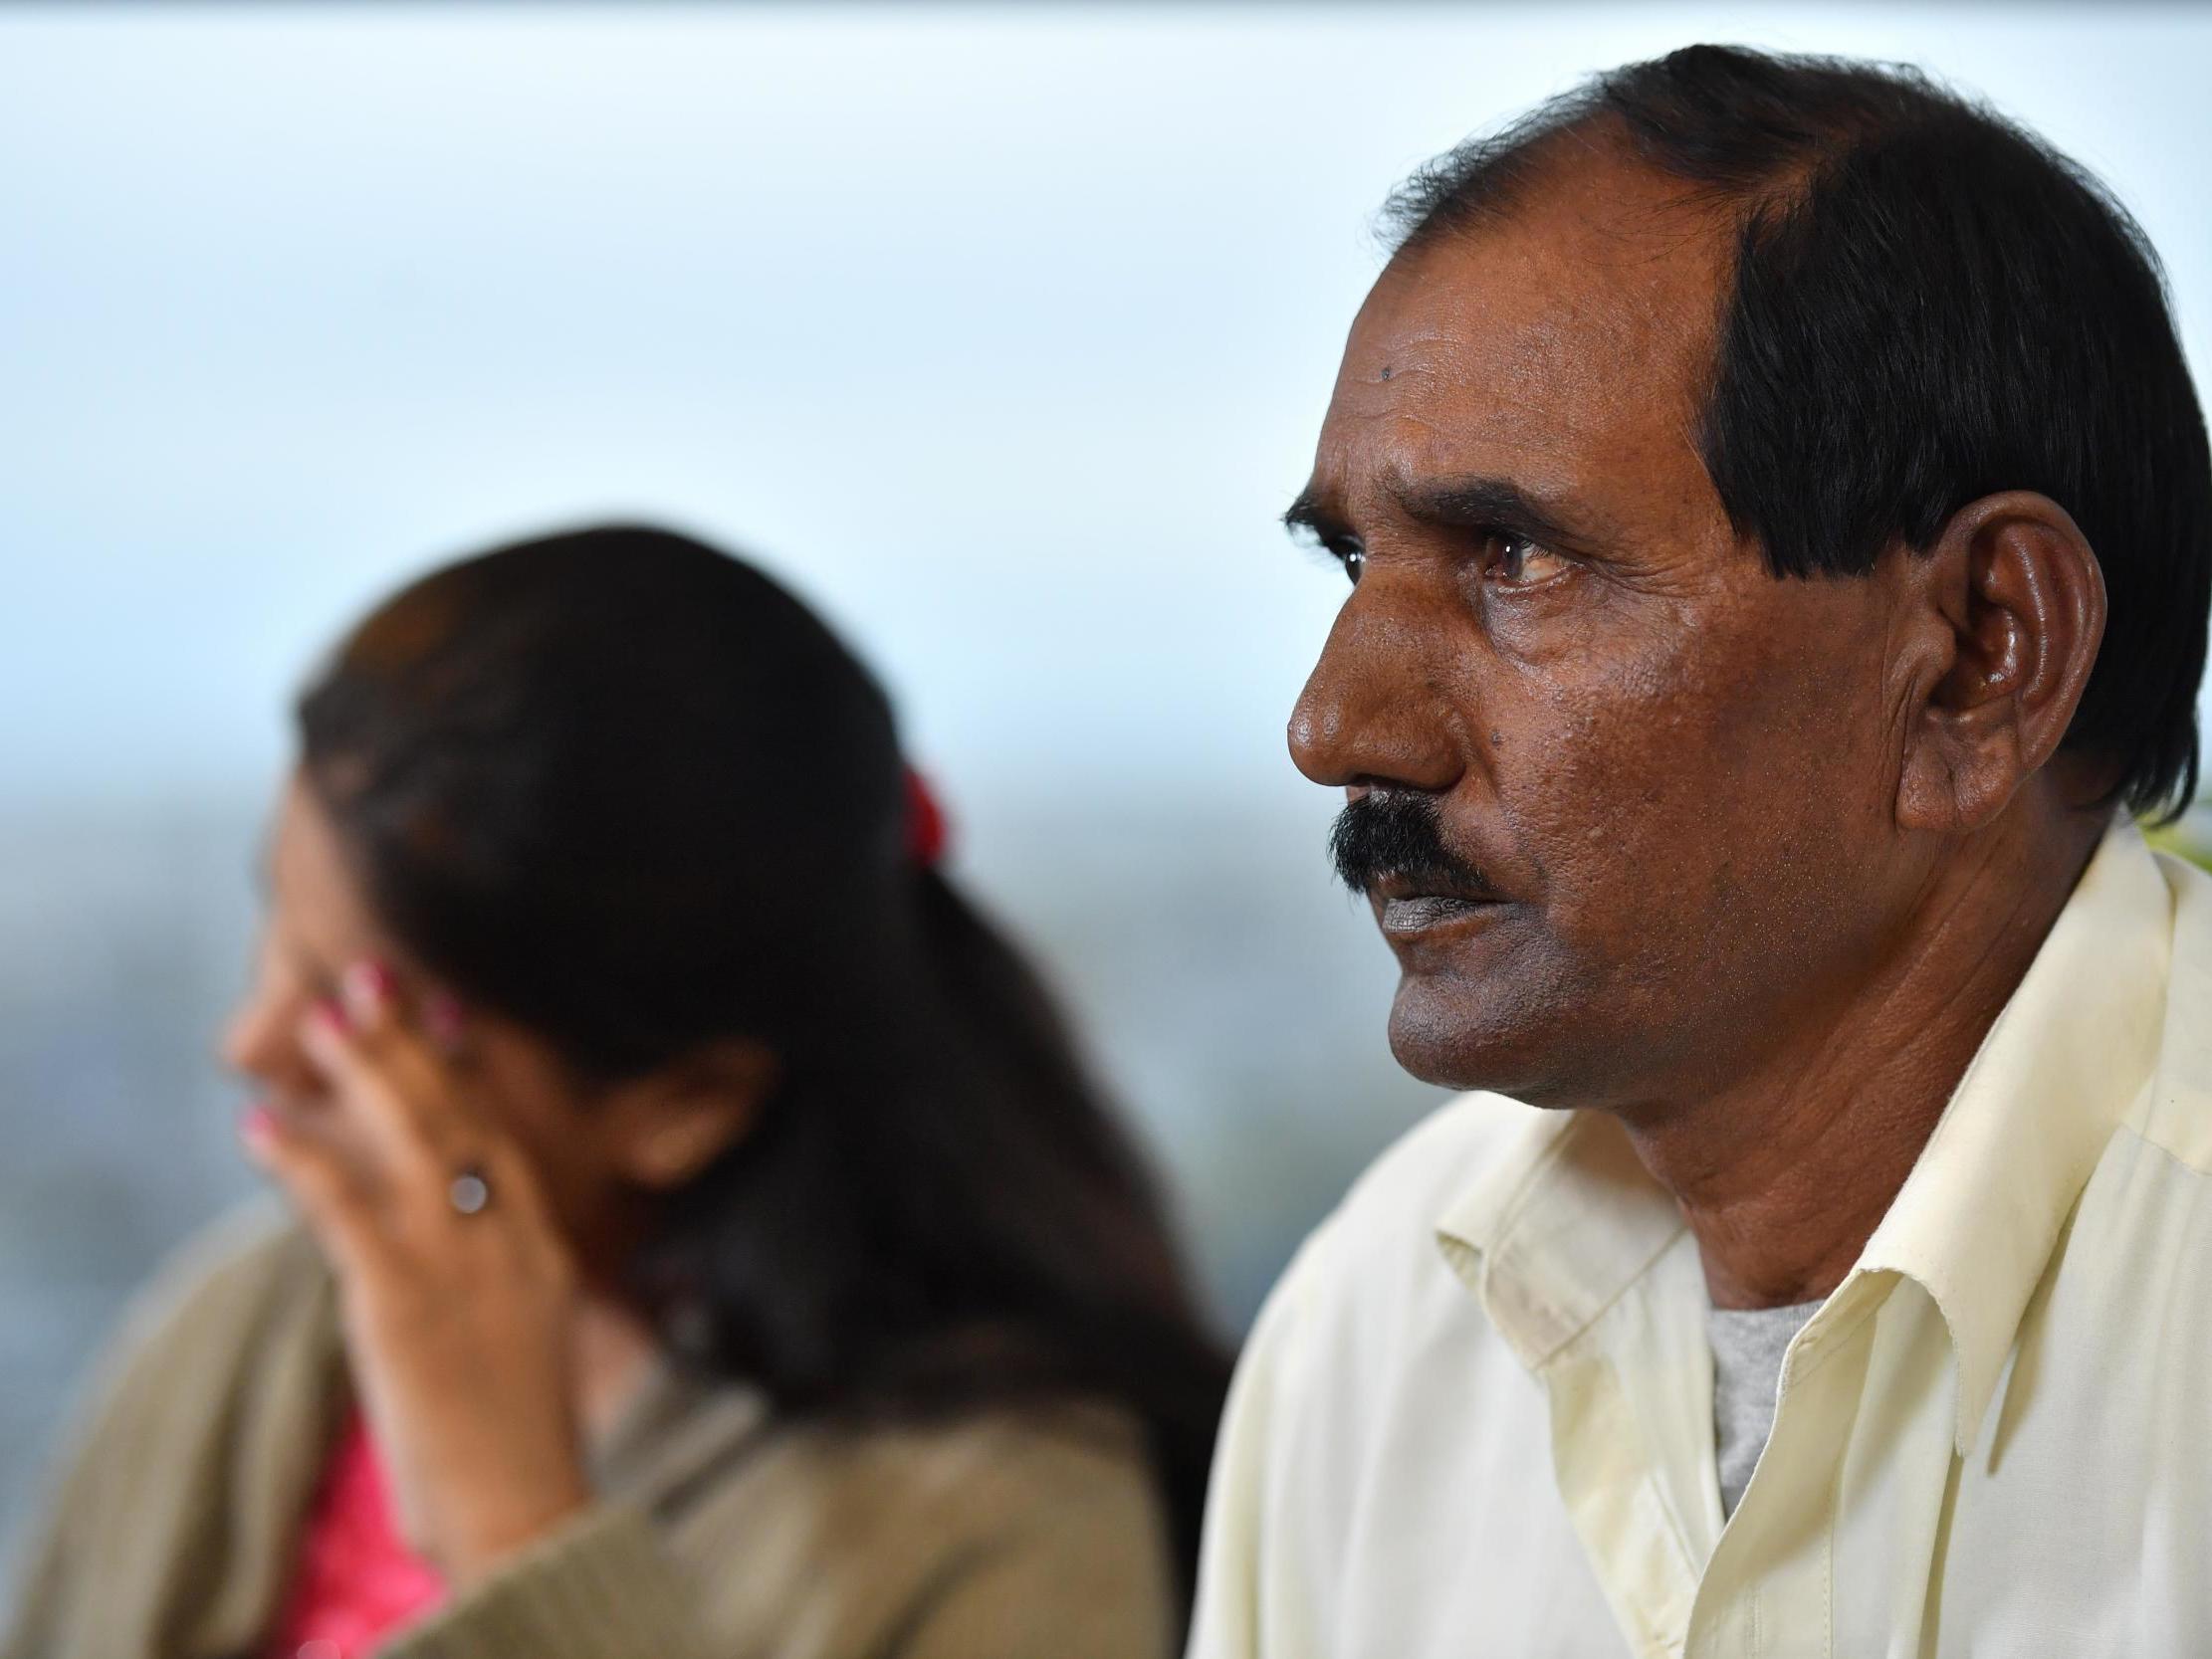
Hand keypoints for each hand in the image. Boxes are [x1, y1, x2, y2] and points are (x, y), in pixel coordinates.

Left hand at [242, 960, 592, 1586]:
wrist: (523, 1507)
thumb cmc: (517, 1440)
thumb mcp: (522, 1338)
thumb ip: (493, 1278)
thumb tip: (452, 1243)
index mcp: (541, 1246)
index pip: (502, 1135)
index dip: (468, 1069)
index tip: (443, 1010)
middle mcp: (507, 1240)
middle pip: (458, 1117)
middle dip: (409, 1045)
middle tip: (366, 980)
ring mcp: (460, 1265)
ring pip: (412, 1141)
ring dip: (360, 1075)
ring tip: (315, 1024)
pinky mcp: (404, 1302)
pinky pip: (347, 1212)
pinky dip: (303, 1162)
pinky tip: (261, 1129)